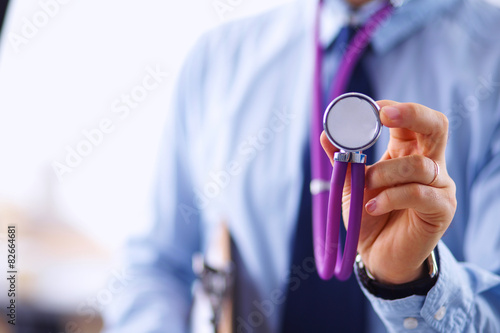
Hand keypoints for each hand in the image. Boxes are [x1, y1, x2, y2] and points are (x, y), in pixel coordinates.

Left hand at [320, 101, 456, 283]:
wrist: (377, 255)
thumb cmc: (368, 215)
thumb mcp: (350, 184)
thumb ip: (342, 160)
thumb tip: (326, 134)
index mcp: (408, 151)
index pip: (412, 120)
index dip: (395, 109)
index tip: (371, 107)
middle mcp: (430, 164)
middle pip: (436, 126)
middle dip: (411, 115)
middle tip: (383, 116)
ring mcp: (439, 186)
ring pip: (419, 164)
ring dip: (384, 172)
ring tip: (365, 186)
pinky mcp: (441, 209)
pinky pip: (419, 193)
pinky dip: (390, 197)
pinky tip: (372, 207)